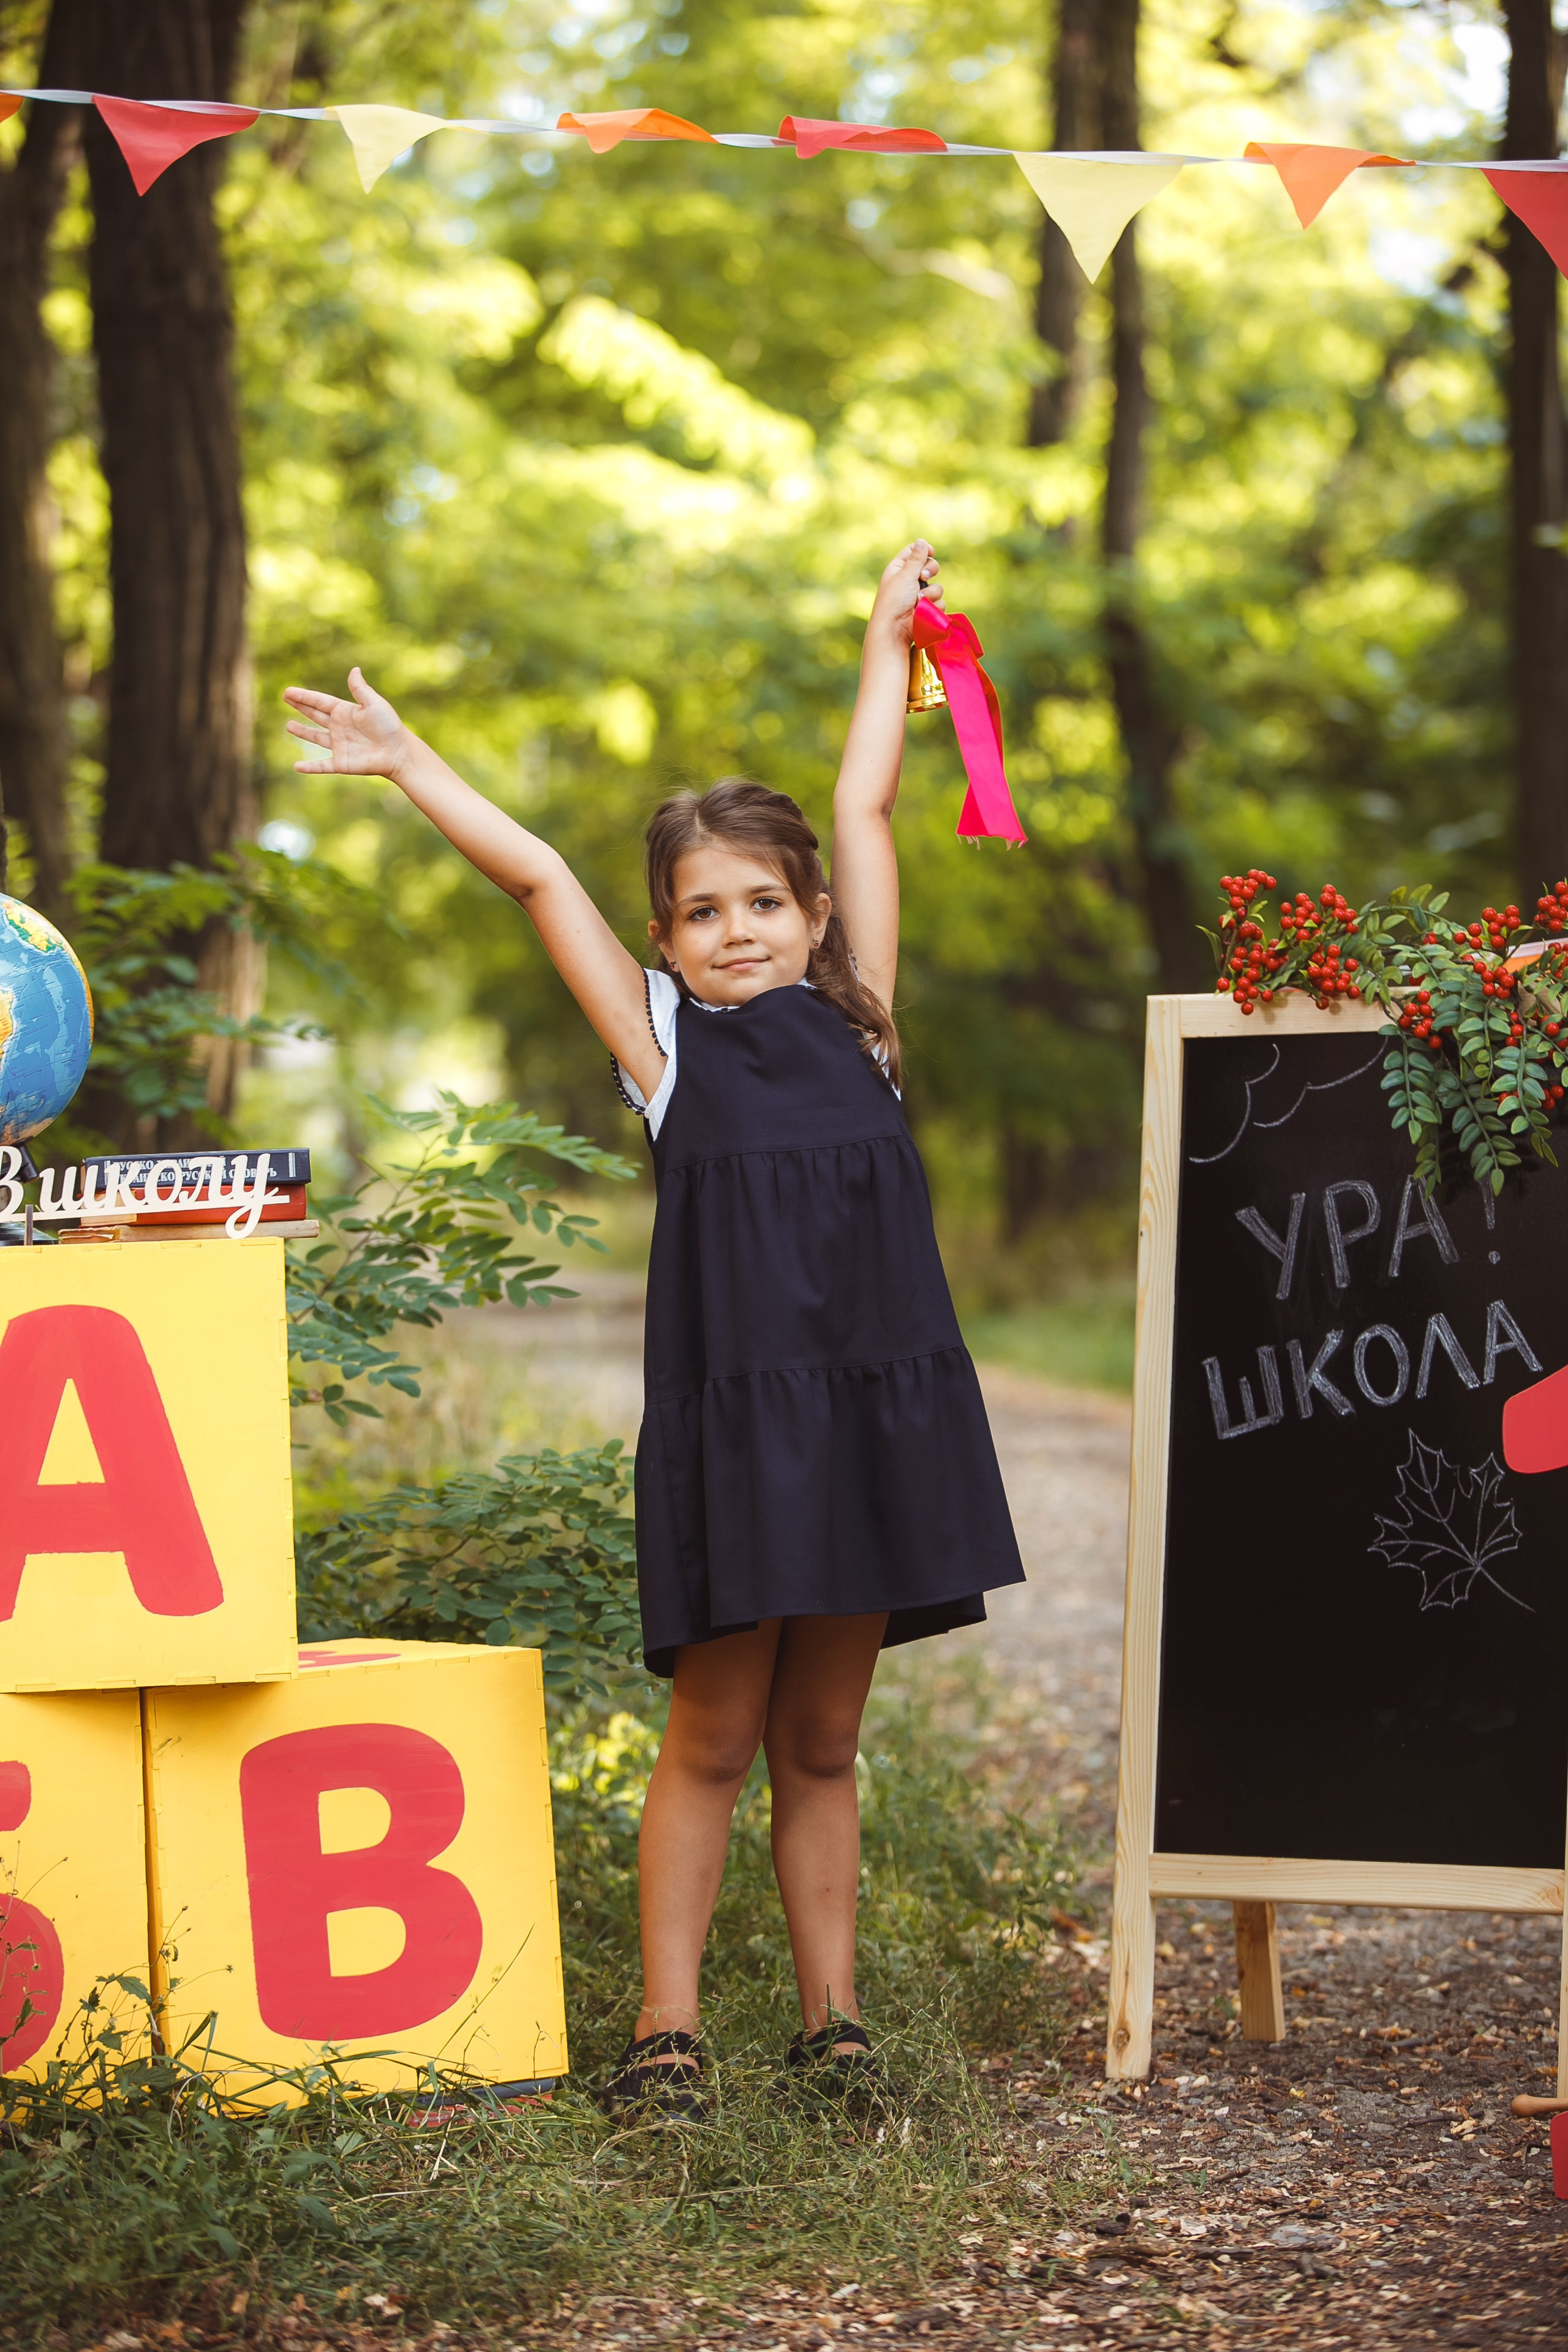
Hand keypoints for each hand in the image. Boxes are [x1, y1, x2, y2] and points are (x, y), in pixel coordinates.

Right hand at [283, 668, 409, 779]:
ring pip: (316, 737)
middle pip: (316, 715)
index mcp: (345, 712)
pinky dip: (309, 768)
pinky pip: (322, 766)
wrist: (398, 752)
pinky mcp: (341, 763)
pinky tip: (296, 766)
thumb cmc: (388, 726)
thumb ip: (360, 689)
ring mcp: (339, 746)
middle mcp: (340, 727)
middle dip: (301, 707)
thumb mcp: (373, 704)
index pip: (320, 702)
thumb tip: (354, 669)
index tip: (288, 692)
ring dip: (302, 732)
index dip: (304, 697)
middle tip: (285, 698)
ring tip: (289, 726)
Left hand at [866, 539, 943, 649]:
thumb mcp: (905, 575)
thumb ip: (916, 558)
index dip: (924, 550)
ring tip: (918, 601)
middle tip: (923, 577)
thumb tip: (922, 541)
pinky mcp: (927, 609)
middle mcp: (910, 581)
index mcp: (899, 569)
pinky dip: (933, 607)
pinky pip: (939, 602)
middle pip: (930, 566)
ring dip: (930, 593)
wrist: (894, 629)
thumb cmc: (894, 601)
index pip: (914, 552)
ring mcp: (919, 595)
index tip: (931, 552)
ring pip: (937, 586)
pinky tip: (923, 612)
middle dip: (930, 571)